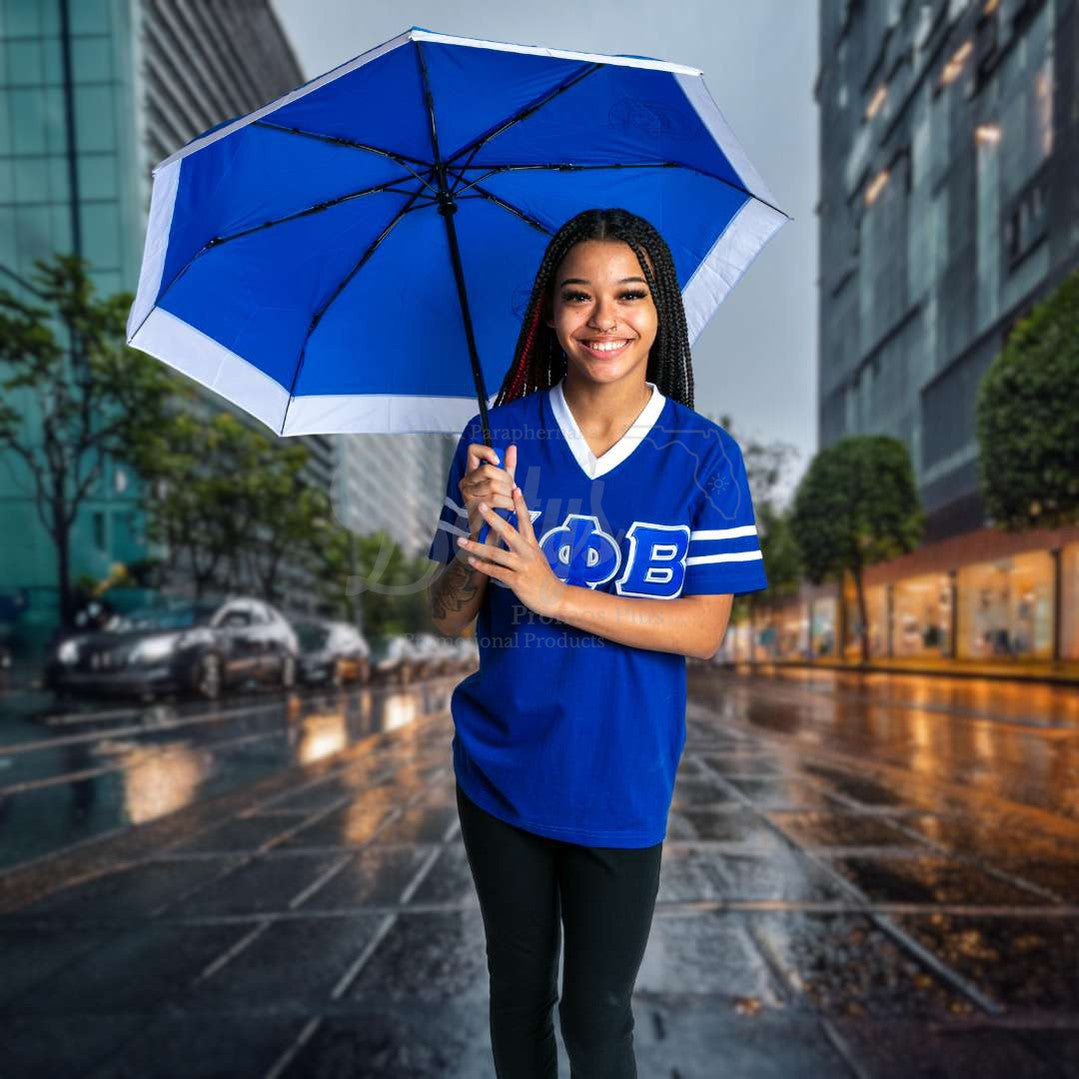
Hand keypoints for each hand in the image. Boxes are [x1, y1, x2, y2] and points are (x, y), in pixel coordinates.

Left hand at [456, 486, 565, 618]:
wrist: (555, 598)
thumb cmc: (543, 577)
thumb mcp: (537, 557)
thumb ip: (526, 545)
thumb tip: (514, 534)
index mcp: (532, 545)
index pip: (527, 520)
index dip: (521, 504)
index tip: (515, 488)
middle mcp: (528, 553)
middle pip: (509, 532)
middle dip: (494, 518)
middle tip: (481, 505)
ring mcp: (522, 567)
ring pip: (496, 553)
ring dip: (477, 546)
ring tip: (461, 541)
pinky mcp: (517, 581)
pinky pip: (496, 571)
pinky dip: (482, 566)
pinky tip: (471, 561)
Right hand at [458, 443, 516, 542]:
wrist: (492, 534)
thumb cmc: (498, 508)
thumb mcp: (503, 484)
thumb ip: (507, 466)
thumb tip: (512, 447)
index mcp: (471, 474)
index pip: (473, 451)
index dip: (487, 452)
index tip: (498, 462)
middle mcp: (466, 483)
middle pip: (488, 470)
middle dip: (505, 479)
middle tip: (511, 490)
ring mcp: (468, 496)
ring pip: (493, 485)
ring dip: (508, 494)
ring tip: (511, 501)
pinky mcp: (473, 508)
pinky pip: (495, 499)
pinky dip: (508, 503)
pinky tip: (510, 508)